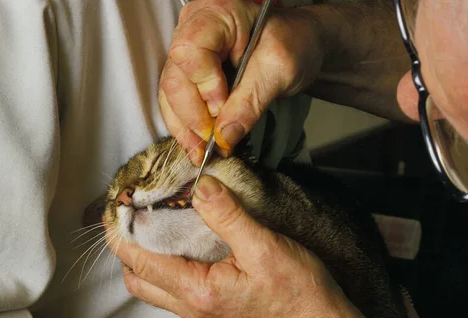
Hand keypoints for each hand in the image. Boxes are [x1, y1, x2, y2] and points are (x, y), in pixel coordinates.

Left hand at [113, 176, 376, 317]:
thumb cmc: (298, 291)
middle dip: (126, 250)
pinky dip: (165, 269)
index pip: (141, 262)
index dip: (121, 234)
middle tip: (130, 218)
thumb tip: (201, 186)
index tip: (113, 209)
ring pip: (153, 289)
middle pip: (138, 281)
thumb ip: (228, 215)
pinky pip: (173, 292)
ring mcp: (201, 314)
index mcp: (198, 291)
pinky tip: (181, 247)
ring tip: (152, 228)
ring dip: (144, 261)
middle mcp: (193, 307)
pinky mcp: (212, 313)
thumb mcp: (264, 246)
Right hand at [160, 0, 323, 163]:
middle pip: (175, 78)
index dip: (204, 87)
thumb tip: (225, 135)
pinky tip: (197, 145)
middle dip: (191, 116)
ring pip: (170, 95)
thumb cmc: (293, 43)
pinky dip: (186, 127)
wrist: (298, 45)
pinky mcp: (190, 76)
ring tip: (201, 153)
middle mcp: (193, 30)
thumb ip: (251, 101)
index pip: (192, 52)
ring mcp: (188, 54)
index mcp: (216, 14)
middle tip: (212, 143)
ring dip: (184, 128)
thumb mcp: (280, 69)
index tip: (223, 110)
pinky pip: (176, 103)